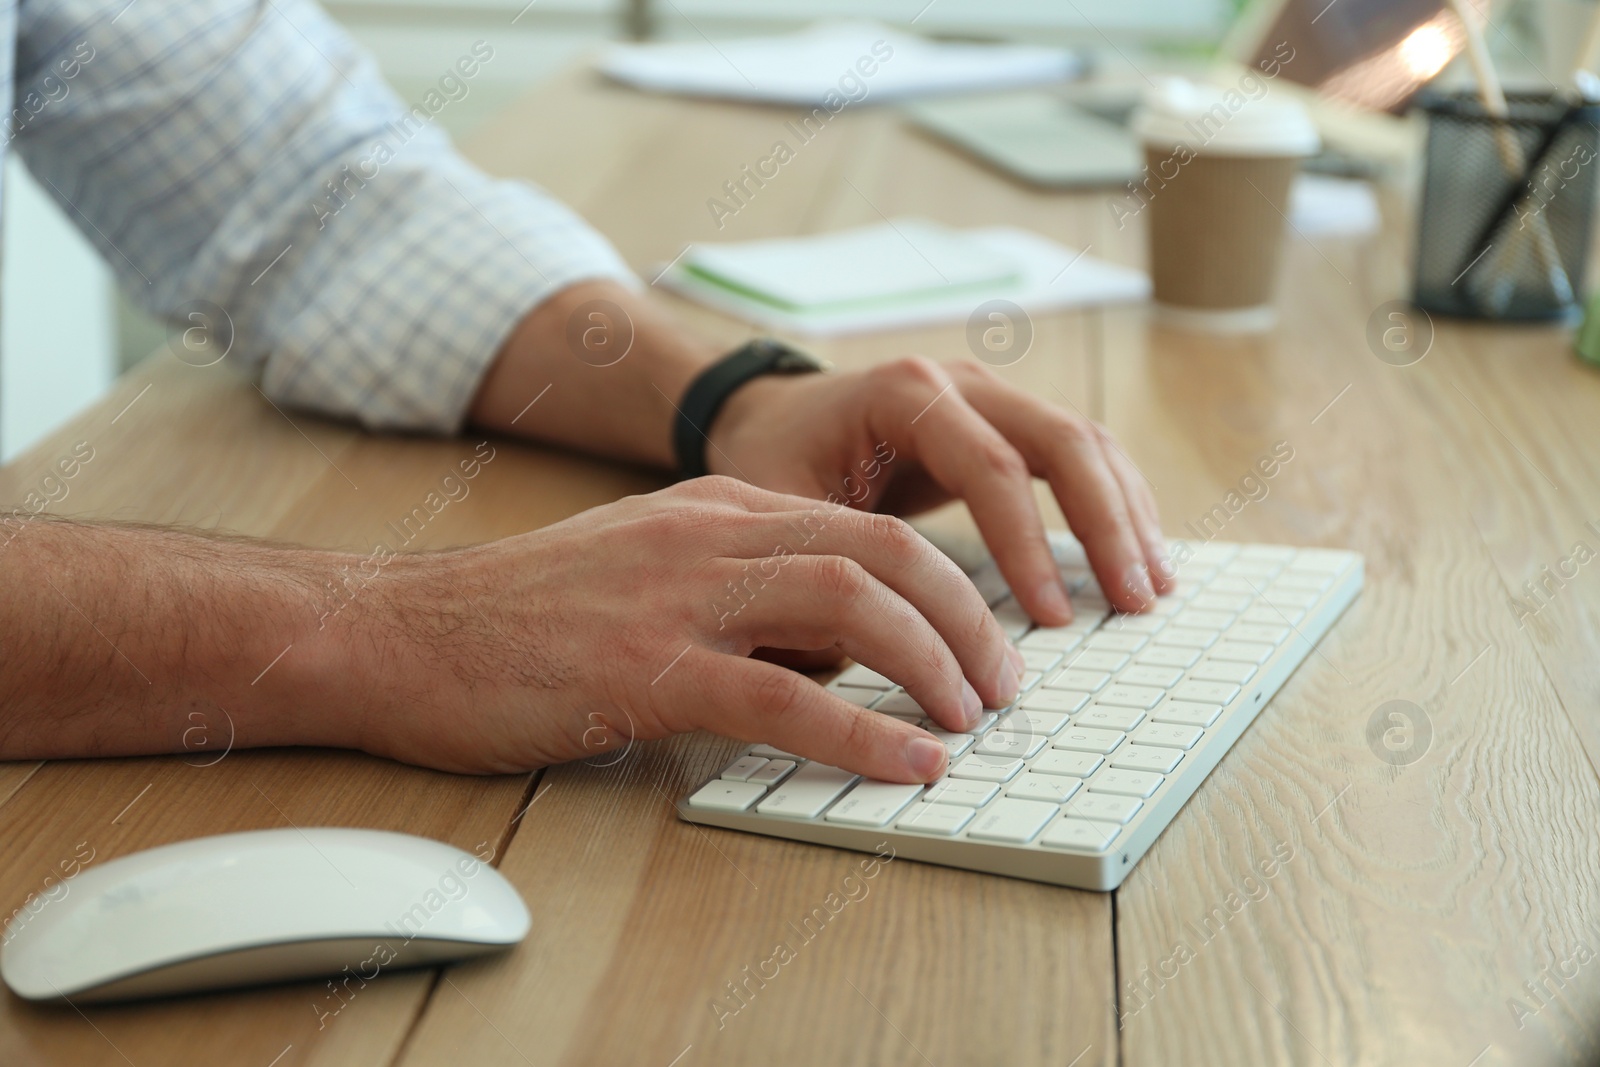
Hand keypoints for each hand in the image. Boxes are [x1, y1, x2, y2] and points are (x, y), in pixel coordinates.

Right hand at [364, 477, 1023, 781]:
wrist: (397, 631)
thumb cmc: (517, 616)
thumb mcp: (644, 567)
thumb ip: (736, 585)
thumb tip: (830, 650)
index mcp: (718, 510)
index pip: (866, 528)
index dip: (948, 583)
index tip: (986, 638)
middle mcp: (712, 538)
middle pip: (884, 555)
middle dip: (969, 619)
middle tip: (1005, 684)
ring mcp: (679, 599)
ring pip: (853, 607)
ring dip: (936, 666)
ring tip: (972, 721)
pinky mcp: (645, 671)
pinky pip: (783, 700)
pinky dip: (862, 735)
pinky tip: (907, 764)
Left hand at [706, 357, 1172, 621]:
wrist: (772, 416)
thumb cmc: (773, 461)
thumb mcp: (779, 506)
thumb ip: (823, 562)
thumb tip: (857, 657)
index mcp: (905, 394)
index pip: (990, 465)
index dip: (1026, 543)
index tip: (1049, 617)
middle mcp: (959, 384)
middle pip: (1061, 440)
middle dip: (1104, 525)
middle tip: (1132, 602)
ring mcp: (991, 397)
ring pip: (1085, 443)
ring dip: (1127, 515)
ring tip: (1153, 589)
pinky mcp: (1007, 424)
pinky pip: (1080, 456)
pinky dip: (1116, 505)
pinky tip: (1138, 558)